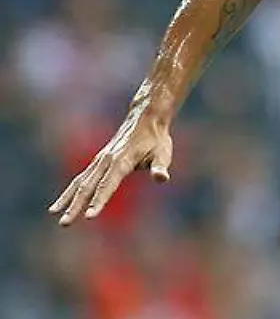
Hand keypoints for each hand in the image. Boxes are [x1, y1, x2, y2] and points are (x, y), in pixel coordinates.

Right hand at [49, 102, 173, 225]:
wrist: (145, 119)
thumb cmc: (156, 139)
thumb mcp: (163, 152)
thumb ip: (160, 167)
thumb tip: (161, 178)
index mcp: (122, 161)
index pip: (108, 185)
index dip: (99, 201)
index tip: (89, 216)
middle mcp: (106, 161)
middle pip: (88, 186)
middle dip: (76, 206)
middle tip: (65, 223)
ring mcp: (100, 160)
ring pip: (80, 182)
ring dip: (67, 198)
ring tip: (54, 213)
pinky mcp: (98, 161)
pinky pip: (81, 177)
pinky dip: (70, 190)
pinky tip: (62, 202)